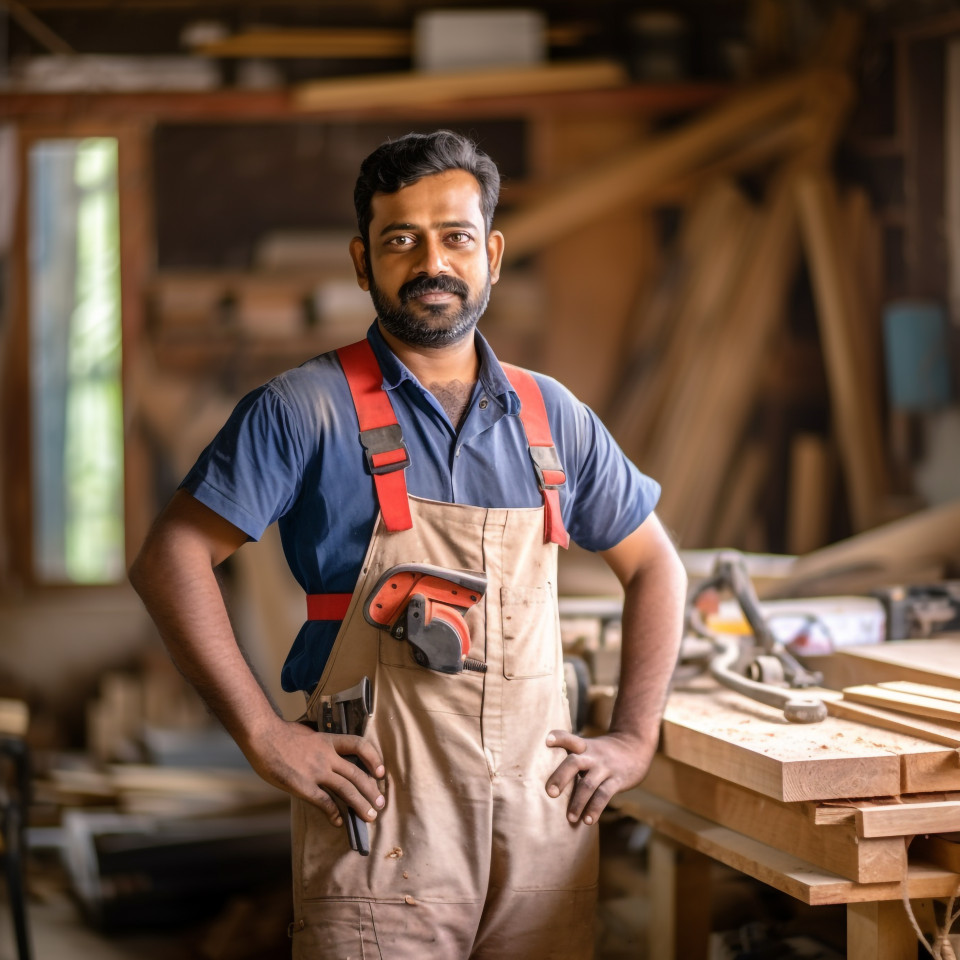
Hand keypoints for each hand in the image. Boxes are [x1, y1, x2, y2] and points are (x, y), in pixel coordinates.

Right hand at [245, 717, 385, 827]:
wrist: (262, 735)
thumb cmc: (280, 732)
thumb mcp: (307, 731)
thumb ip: (319, 740)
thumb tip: (323, 744)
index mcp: (328, 740)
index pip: (358, 745)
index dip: (373, 758)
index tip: (381, 772)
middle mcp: (327, 755)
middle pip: (357, 774)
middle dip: (372, 791)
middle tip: (380, 804)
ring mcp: (316, 771)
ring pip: (346, 789)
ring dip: (360, 805)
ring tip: (370, 817)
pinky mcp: (303, 785)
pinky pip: (324, 802)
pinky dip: (333, 813)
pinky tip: (339, 821)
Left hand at [544, 730, 652, 825]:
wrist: (635, 746)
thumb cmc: (603, 751)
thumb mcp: (589, 746)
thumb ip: (571, 756)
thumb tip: (548, 779)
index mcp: (583, 746)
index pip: (569, 738)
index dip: (558, 738)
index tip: (547, 741)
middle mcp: (592, 755)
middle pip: (574, 762)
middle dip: (561, 777)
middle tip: (550, 793)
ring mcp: (605, 768)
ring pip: (588, 784)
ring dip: (578, 802)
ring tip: (570, 818)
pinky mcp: (617, 780)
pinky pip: (604, 795)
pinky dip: (595, 808)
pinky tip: (588, 821)